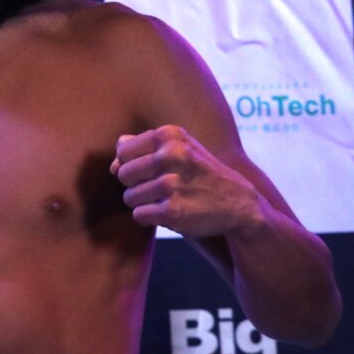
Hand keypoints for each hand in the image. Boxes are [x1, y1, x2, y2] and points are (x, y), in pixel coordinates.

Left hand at [110, 125, 263, 238]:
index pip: (123, 151)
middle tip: (157, 188)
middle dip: (134, 185)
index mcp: (169, 136)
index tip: (150, 170)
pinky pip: (139, 215)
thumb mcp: (179, 148)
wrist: (238, 203)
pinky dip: (149, 218)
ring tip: (166, 200)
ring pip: (129, 197)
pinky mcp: (173, 211)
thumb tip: (115, 159)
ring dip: (142, 203)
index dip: (130, 164)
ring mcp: (172, 184)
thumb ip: (142, 147)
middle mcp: (171, 156)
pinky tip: (169, 212)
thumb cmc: (199, 173)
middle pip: (123, 174)